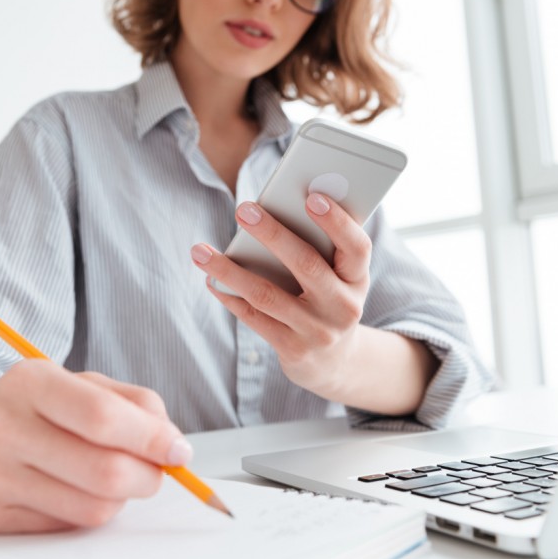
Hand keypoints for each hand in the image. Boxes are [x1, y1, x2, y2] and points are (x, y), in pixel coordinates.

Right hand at [0, 360, 192, 532]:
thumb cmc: (35, 408)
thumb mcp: (80, 385)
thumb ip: (133, 404)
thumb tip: (173, 446)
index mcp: (29, 381)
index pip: (102, 417)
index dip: (151, 439)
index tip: (179, 451)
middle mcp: (1, 427)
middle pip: (103, 472)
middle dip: (148, 476)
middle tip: (158, 470)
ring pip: (91, 508)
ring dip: (121, 498)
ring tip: (113, 476)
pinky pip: (66, 526)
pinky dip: (87, 510)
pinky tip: (74, 488)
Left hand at [191, 193, 370, 397]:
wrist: (334, 361)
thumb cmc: (329, 299)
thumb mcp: (340, 277)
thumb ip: (321, 247)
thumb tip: (278, 208)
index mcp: (357, 279)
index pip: (356, 247)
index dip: (337, 222)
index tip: (312, 197)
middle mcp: (343, 306)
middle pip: (306, 264)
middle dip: (272, 234)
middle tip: (244, 210)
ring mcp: (318, 330)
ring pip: (267, 294)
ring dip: (229, 270)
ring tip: (199, 250)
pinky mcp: (293, 348)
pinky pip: (254, 317)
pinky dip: (229, 297)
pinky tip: (211, 280)